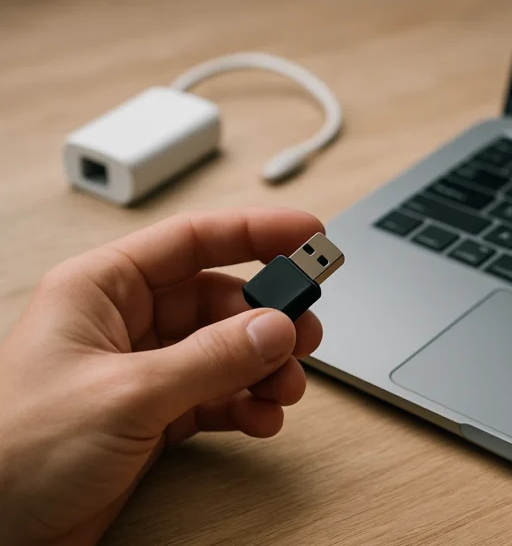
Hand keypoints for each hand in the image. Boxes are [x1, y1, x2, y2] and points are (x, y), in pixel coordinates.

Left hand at [0, 208, 324, 545]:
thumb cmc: (14, 451)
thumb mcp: (126, 394)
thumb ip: (211, 358)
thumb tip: (276, 327)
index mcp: (103, 289)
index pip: (193, 241)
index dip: (256, 233)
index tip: (309, 236)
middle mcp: (125, 323)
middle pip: (219, 299)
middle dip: (269, 316)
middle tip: (307, 331)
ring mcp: (142, 371)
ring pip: (225, 350)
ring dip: (264, 367)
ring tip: (287, 387)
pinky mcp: (153, 415)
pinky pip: (217, 395)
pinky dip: (246, 405)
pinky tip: (261, 419)